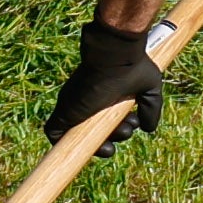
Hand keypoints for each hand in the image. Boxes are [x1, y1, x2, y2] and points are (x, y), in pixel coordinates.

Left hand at [45, 19, 165, 147]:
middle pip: (93, 132)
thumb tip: (148, 128)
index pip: (106, 121)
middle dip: (112, 137)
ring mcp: (74, 108)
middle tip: (126, 130)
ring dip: (97, 145)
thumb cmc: (132, 67)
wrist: (114, 55)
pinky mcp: (62, 112)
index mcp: (105, 98)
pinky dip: (65, 145)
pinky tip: (90, 148)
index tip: (131, 125)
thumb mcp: (148, 90)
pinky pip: (54, 134)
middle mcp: (88, 104)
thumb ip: (149, 109)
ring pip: (77, 137)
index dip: (117, 131)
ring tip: (117, 133)